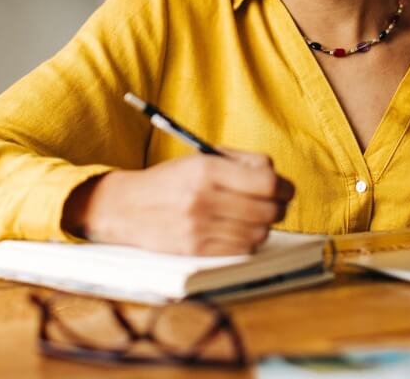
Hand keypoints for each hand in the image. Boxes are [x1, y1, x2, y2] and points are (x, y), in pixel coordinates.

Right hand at [63, 150, 294, 255]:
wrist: (126, 208)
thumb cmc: (170, 180)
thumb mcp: (200, 159)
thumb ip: (240, 163)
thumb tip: (277, 179)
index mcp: (207, 169)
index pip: (266, 182)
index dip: (282, 186)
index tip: (283, 188)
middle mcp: (204, 198)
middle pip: (268, 210)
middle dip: (277, 206)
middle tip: (274, 204)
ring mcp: (199, 227)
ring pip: (259, 233)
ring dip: (262, 226)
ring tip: (252, 217)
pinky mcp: (196, 250)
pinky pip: (242, 250)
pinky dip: (247, 242)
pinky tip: (238, 231)